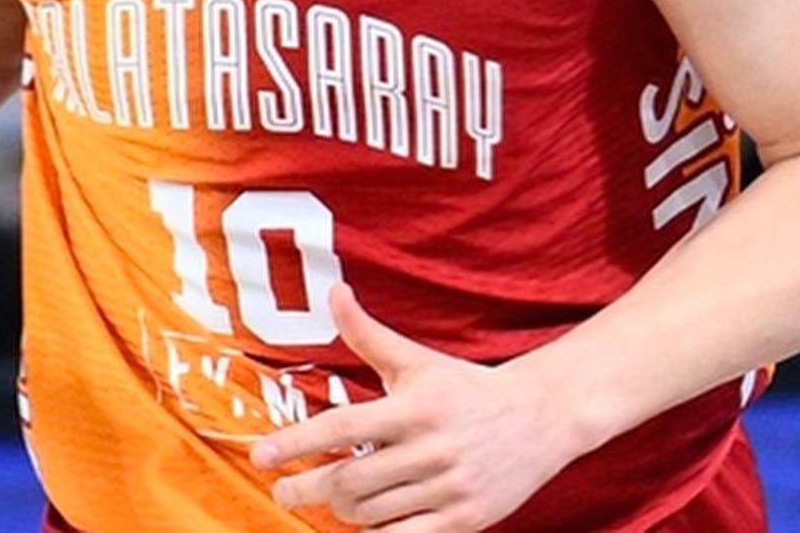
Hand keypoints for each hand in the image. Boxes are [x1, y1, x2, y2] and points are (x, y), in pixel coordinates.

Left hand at [250, 283, 572, 530]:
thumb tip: (333, 290)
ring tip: (327, 500)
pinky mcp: (465, 520)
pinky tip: (360, 527)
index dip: (297, 441)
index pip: (343, 428)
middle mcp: (430, 448)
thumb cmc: (464, 386)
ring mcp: (448, 488)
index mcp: (414, 406)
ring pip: (374, 513)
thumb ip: (368, 333)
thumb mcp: (416, 359)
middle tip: (281, 491)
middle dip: (308, 488)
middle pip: (351, 479)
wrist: (538, 418)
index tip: (261, 455)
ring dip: (341, 511)